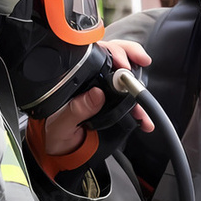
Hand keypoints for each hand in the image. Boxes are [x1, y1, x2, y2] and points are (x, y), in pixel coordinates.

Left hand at [44, 40, 153, 155]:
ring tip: (143, 100)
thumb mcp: (61, 124)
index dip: (113, 51)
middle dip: (132, 55)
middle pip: (116, 55)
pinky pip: (131, 100)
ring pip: (127, 75)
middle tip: (142, 62)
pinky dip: (142, 108)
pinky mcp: (115, 104)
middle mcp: (92, 79)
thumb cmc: (56, 132)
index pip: (96, 52)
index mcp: (76, 78)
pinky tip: (144, 119)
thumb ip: (76, 110)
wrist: (61, 149)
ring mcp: (105, 90)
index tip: (123, 62)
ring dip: (139, 84)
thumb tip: (95, 94)